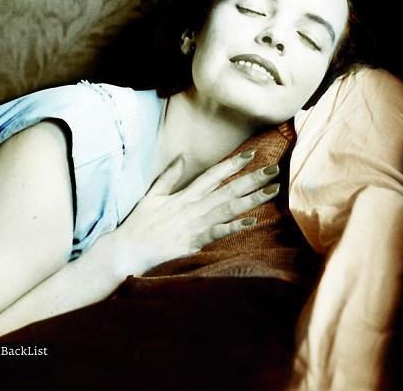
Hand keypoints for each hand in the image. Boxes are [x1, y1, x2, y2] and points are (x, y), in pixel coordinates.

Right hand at [110, 150, 279, 277]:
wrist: (127, 249)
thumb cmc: (138, 224)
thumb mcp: (152, 195)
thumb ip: (168, 176)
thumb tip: (181, 157)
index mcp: (185, 195)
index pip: (213, 175)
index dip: (233, 164)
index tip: (252, 154)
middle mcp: (193, 206)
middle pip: (228, 189)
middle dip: (252, 179)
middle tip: (275, 170)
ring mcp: (194, 224)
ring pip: (228, 208)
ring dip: (251, 200)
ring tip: (272, 191)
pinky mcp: (192, 242)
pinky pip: (217, 233)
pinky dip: (233, 227)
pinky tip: (251, 221)